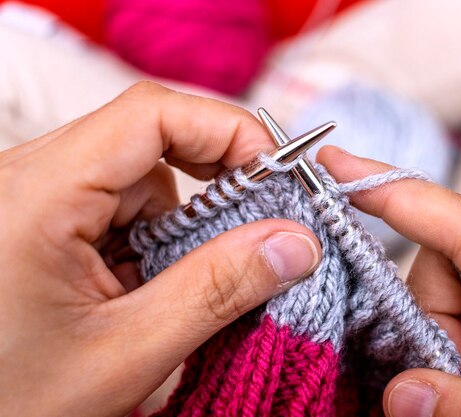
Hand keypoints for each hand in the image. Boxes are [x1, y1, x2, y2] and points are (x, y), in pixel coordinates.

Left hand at [0, 82, 320, 416]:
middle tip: (254, 232)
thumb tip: (298, 242)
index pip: (151, 116)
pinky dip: (150, 236)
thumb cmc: (12, 400)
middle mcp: (28, 179)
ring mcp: (34, 194)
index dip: (227, 132)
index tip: (278, 174)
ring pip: (139, 177)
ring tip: (168, 286)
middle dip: (211, 186)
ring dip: (176, 223)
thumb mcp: (127, 351)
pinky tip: (141, 285)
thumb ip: (218, 289)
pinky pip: (119, 202)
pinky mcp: (43, 215)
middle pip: (150, 141)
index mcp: (36, 196)